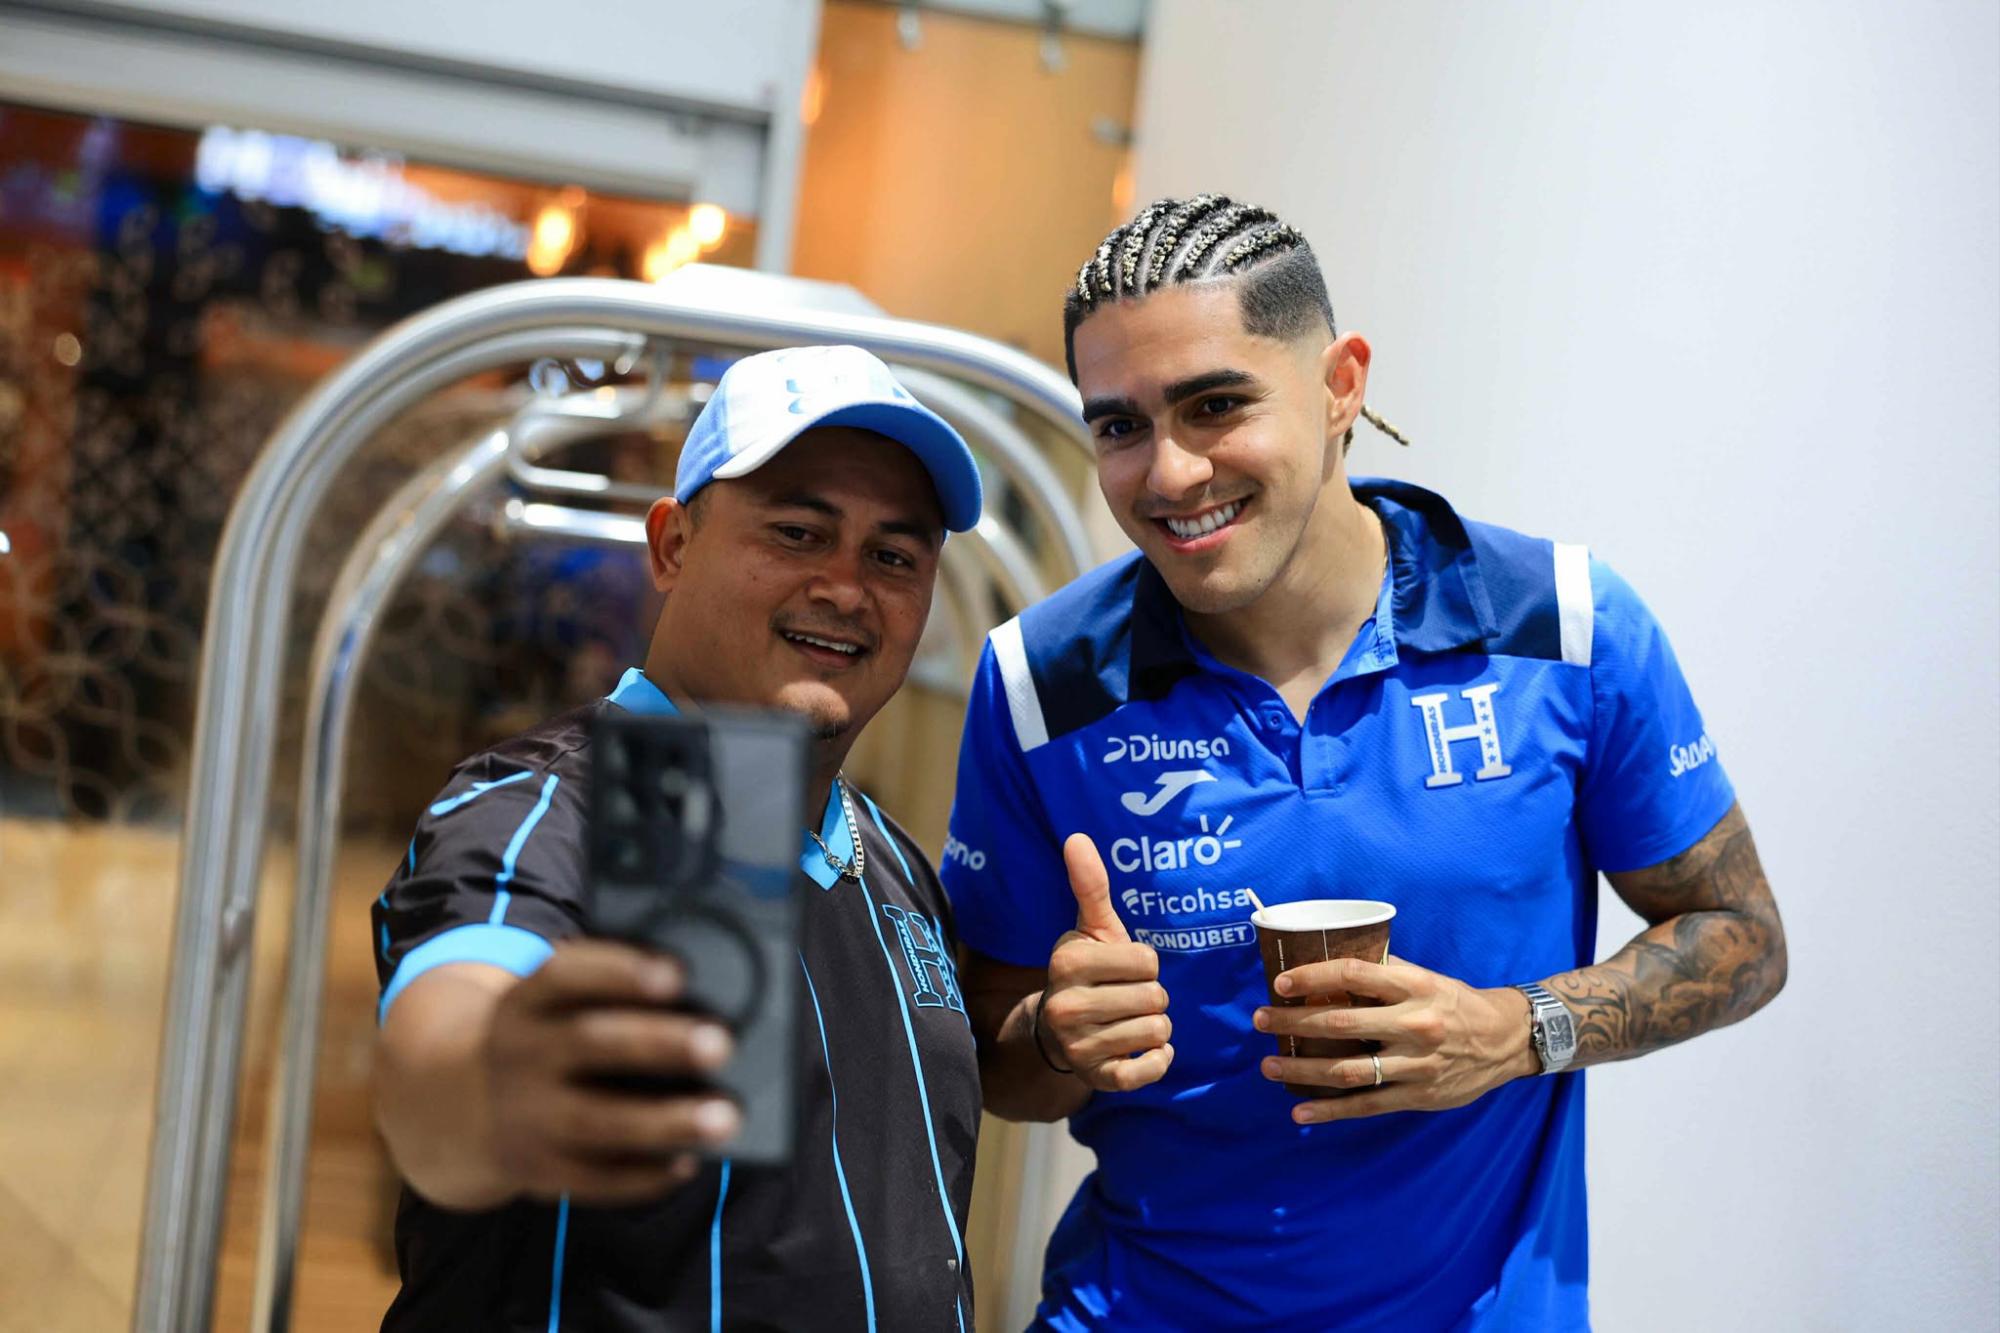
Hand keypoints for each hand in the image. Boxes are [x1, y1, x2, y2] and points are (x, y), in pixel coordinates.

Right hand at [482, 939, 742, 1202]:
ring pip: (594, 1119)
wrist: (465, 1102)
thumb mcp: (555, 1004)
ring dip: (663, 1120)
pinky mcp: (534, 1169)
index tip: (678, 974)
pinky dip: (642, 1176)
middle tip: (721, 1044)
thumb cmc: (551, 1037)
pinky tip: (688, 1162)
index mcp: (529, 1000)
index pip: (566, 974)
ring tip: (723, 1117)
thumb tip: (705, 997)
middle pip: (589, 1042)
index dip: (620, 971)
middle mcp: (520, 1053)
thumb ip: (610, 994)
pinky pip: (591, 1178)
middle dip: (658, 1043)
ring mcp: (523, 1115)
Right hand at [1037, 833, 1174, 1091]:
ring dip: (1155, 1026)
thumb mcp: (1090, 928)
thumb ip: (1090, 885)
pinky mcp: (1097, 1080)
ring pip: (1158, 1031)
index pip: (1147, 960)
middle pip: (1155, 997)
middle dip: (1151, 996)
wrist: (1056, 1030)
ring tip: (1129, 1021)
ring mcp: (1080, 1047)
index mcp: (1068, 963)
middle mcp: (1068, 1007)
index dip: (1143, 964)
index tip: (1121, 969)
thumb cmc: (1088, 972)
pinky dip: (1157, 1060)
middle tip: (1126, 998)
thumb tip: (1078, 837)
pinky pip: (1150, 1070)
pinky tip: (1141, 1051)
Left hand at [1252, 955, 1537, 1122]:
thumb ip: (1384, 972)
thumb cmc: (1455, 1002)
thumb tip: (1331, 961)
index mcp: (1413, 987)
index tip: (1281, 982)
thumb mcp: (1425, 978)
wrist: (1506, 1040)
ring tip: (1269, 1066)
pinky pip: (1366, 1105)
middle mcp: (1413, 1025)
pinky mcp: (1417, 1096)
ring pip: (1347, 1070)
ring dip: (1302, 1070)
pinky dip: (1330, 1111)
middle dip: (1293, 1022)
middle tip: (1260, 1020)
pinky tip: (1300, 1111)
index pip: (1353, 976)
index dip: (1312, 977)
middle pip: (1341, 1024)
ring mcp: (1415, 1064)